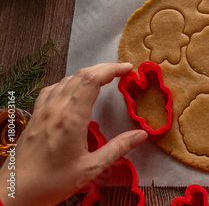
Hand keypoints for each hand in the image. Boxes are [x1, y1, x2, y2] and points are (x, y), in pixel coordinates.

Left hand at [0, 63, 148, 205]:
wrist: (14, 192)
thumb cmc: (52, 182)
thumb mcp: (91, 168)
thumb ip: (118, 149)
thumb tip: (141, 135)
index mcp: (71, 118)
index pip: (92, 79)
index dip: (111, 69)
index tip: (128, 69)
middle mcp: (56, 108)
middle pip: (81, 75)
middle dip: (104, 68)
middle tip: (122, 71)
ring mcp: (43, 110)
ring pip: (66, 79)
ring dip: (87, 74)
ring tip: (103, 78)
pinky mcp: (35, 116)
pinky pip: (52, 89)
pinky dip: (68, 82)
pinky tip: (73, 90)